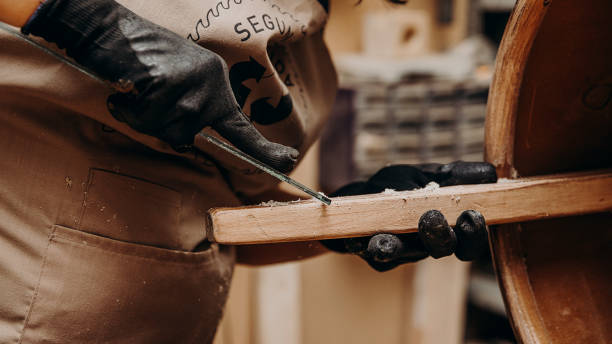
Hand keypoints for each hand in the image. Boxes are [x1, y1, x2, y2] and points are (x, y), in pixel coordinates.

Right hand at [21, 0, 297, 171]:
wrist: (109, 28)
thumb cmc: (138, 59)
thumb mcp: (179, 80)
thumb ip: (194, 107)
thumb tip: (192, 137)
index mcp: (216, 82)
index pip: (241, 125)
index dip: (263, 149)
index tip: (288, 161)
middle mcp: (212, 82)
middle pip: (186, 136)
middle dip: (159, 124)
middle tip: (144, 97)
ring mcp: (192, 83)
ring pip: (168, 132)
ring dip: (143, 118)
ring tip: (135, 90)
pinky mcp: (169, 83)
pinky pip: (147, 120)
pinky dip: (130, 111)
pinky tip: (126, 88)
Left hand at [321, 161, 496, 271]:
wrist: (359, 198)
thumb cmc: (398, 187)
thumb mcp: (426, 174)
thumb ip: (454, 175)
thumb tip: (489, 173)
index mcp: (449, 226)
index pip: (471, 239)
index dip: (476, 233)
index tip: (473, 214)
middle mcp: (429, 244)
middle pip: (443, 249)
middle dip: (442, 236)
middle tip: (435, 216)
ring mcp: (403, 251)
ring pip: (409, 252)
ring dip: (406, 241)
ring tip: (405, 225)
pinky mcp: (377, 256)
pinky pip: (378, 253)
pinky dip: (375, 245)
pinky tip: (372, 239)